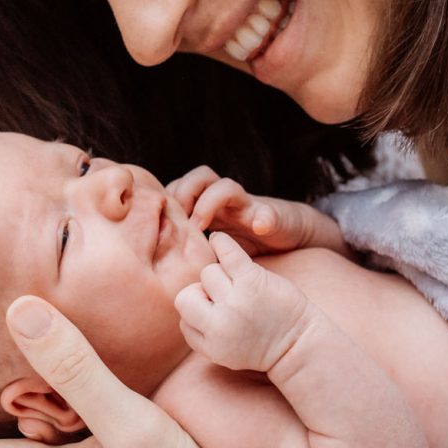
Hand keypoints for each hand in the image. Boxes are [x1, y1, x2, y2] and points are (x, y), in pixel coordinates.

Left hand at [167, 166, 345, 255]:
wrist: (290, 240)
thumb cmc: (246, 248)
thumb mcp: (214, 251)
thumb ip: (193, 250)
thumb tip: (158, 269)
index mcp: (209, 208)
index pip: (180, 189)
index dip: (169, 201)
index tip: (159, 224)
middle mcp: (226, 202)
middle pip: (199, 177)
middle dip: (184, 194)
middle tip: (177, 221)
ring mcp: (247, 206)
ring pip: (225, 186)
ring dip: (210, 201)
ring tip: (202, 225)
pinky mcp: (271, 216)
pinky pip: (267, 212)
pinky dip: (263, 218)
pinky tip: (258, 228)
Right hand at [174, 232, 313, 373]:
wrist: (301, 344)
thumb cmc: (263, 344)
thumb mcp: (224, 352)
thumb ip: (201, 333)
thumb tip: (187, 299)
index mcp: (210, 346)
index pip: (183, 318)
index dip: (198, 311)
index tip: (217, 313)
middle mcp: (219, 326)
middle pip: (189, 293)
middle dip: (204, 292)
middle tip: (228, 297)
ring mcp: (236, 302)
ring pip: (208, 273)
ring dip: (223, 275)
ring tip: (242, 286)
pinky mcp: (253, 282)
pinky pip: (227, 253)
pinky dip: (222, 242)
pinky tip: (220, 240)